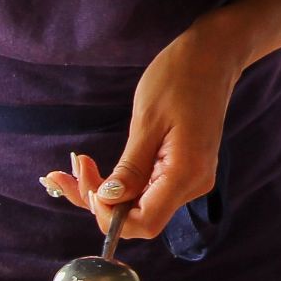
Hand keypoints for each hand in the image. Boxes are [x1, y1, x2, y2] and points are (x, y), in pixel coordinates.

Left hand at [43, 20, 244, 238]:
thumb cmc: (179, 79)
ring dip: (105, 192)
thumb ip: (130, 167)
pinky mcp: (180, 170)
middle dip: (100, 202)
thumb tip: (109, 202)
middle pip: (139, 217)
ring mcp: (188, 179)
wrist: (211, 58)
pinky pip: (146, 189)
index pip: (144, 223)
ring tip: (77, 165)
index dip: (110, 216)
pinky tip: (96, 169)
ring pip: (139, 204)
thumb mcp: (147, 120)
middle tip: (70, 170)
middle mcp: (191, 185)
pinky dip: (119, 183)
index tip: (88, 186)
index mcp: (186, 175)